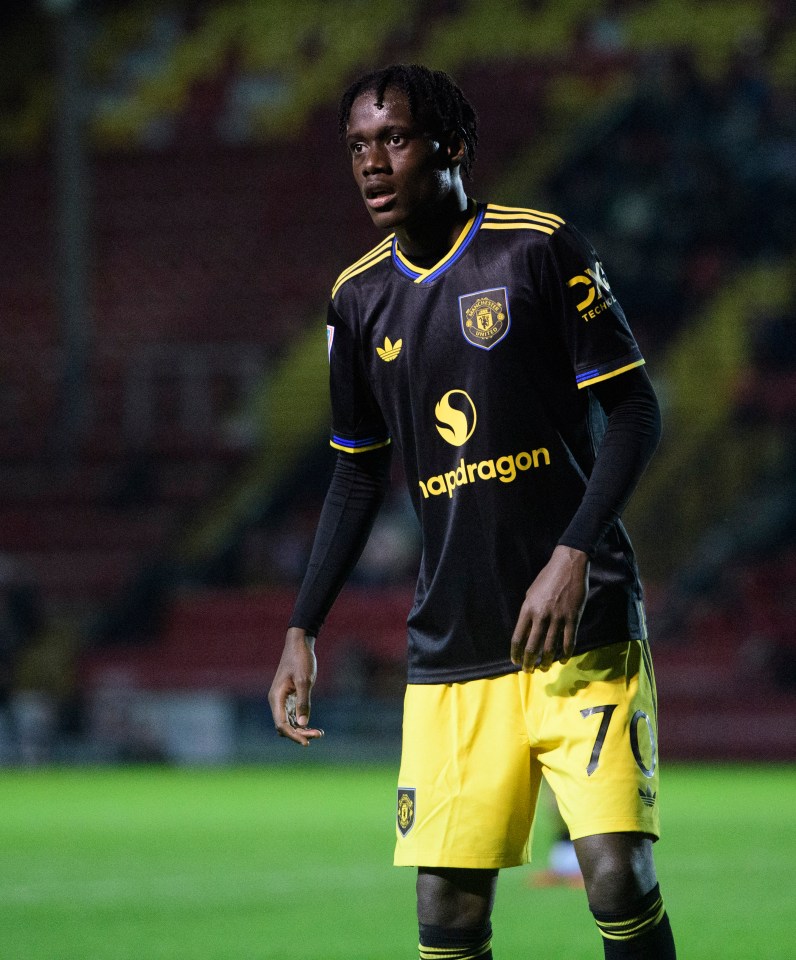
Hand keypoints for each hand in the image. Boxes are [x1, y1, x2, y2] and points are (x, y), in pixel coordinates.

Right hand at [268, 628, 324, 746]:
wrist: (299, 643)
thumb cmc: (301, 659)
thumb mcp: (304, 680)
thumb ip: (303, 702)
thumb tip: (303, 724)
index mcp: (276, 698)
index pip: (281, 724)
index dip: (293, 735)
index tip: (307, 741)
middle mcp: (277, 701)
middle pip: (285, 726)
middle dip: (300, 733)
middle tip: (319, 734)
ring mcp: (282, 700)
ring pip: (289, 722)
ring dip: (302, 729)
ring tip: (319, 733)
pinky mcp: (289, 697)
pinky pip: (293, 715)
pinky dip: (302, 721)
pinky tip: (313, 726)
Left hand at [510, 545, 589, 671]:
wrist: (568, 565)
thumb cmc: (547, 578)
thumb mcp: (531, 593)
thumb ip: (528, 613)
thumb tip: (526, 631)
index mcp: (528, 609)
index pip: (518, 637)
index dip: (515, 653)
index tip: (515, 661)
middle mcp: (541, 616)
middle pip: (532, 646)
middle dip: (529, 662)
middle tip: (528, 671)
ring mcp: (558, 618)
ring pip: (550, 647)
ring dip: (546, 661)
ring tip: (544, 668)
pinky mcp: (573, 618)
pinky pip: (569, 641)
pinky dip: (565, 654)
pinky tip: (562, 660)